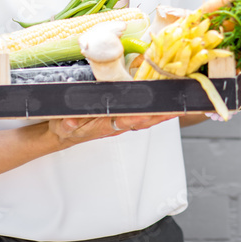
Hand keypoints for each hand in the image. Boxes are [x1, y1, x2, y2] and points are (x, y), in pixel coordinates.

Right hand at [49, 113, 179, 146]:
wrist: (63, 135)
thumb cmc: (65, 127)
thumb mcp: (61, 125)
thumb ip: (66, 124)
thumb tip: (70, 123)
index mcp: (103, 126)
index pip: (125, 120)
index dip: (139, 117)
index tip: (151, 112)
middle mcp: (115, 125)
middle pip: (142, 121)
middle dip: (160, 116)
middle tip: (177, 108)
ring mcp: (120, 123)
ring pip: (145, 120)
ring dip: (162, 114)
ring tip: (179, 107)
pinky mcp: (121, 119)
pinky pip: (142, 116)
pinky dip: (156, 113)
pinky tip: (167, 107)